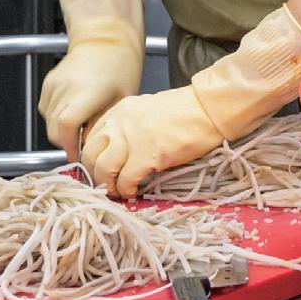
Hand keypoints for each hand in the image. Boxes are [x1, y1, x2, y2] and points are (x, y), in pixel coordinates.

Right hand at [39, 41, 140, 156]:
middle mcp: (66, 88)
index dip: (70, 146)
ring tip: (82, 123)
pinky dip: (57, 118)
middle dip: (67, 142)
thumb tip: (92, 149)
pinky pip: (46, 111)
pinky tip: (74, 110)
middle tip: (84, 142)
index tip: (80, 155)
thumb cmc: (120, 68)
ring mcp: (54, 85)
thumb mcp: (121, 100)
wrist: (105, 38)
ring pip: (49, 122)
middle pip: (55, 130)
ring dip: (62, 130)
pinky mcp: (47, 83)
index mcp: (87, 92)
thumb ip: (104, 125)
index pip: (67, 125)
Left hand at [82, 87, 222, 196]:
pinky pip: (126, 179)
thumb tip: (121, 153)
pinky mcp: (148, 154)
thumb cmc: (186, 111)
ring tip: (118, 191)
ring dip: (107, 185)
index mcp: (120, 110)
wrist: (210, 108)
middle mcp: (120, 121)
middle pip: (90, 153)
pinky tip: (134, 191)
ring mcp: (132, 137)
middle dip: (94, 174)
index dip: (93, 158)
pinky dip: (126, 190)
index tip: (100, 170)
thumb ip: (130, 127)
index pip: (92, 137)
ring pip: (102, 168)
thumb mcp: (148, 112)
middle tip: (105, 185)